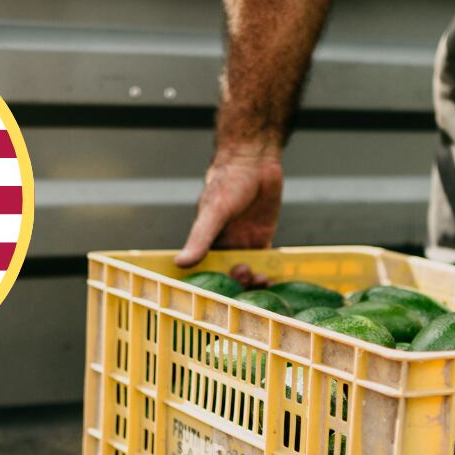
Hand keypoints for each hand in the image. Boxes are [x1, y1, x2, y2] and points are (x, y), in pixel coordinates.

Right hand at [174, 146, 283, 273]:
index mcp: (207, 241)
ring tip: (261, 279)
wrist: (254, 163)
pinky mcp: (263, 238)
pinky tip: (274, 278)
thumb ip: (200, 239)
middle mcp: (224, 245)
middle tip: (245, 274)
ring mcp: (244, 243)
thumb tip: (181, 263)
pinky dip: (269, 271)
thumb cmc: (228, 182)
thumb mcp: (213, 212)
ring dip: (254, 281)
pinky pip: (265, 261)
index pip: (206, 270)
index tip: (220, 292)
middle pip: (229, 275)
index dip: (213, 283)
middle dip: (237, 282)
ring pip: (248, 272)